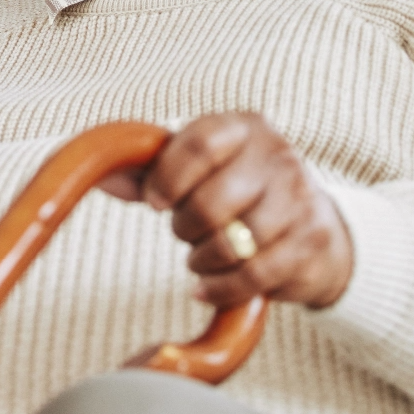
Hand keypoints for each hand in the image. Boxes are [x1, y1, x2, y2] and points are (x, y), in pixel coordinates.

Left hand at [99, 113, 352, 309]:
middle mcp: (276, 156)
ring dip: (202, 258)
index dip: (166, 178)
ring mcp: (299, 198)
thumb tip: (99, 176)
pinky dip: (220, 287)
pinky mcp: (311, 242)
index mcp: (243, 126)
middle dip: (184, 226)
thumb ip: (149, 167)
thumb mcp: (199, 165)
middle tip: (183, 231)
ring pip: (232, 244)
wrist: (314, 220)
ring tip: (200, 255)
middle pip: (211, 202)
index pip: (198, 145)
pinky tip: (206, 285)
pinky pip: (253, 277)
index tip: (153, 202)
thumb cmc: (237, 184)